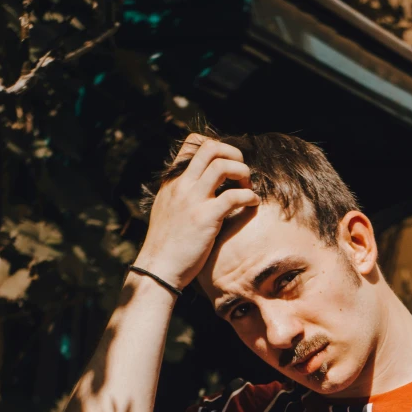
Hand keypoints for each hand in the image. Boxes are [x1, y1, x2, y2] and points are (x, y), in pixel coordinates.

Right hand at [135, 134, 259, 288]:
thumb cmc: (167, 244)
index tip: (227, 162)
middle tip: (241, 172)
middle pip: (210, 148)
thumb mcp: (168, 209)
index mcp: (173, 181)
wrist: (159, 268)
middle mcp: (182, 185)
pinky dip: (249, 196)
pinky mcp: (206, 218)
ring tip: (248, 186)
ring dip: (242, 172)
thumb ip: (181, 194)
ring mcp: (193, 200)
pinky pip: (234, 196)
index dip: (216, 146)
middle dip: (233, 154)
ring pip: (222, 166)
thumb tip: (199, 185)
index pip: (192, 143)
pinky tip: (253, 203)